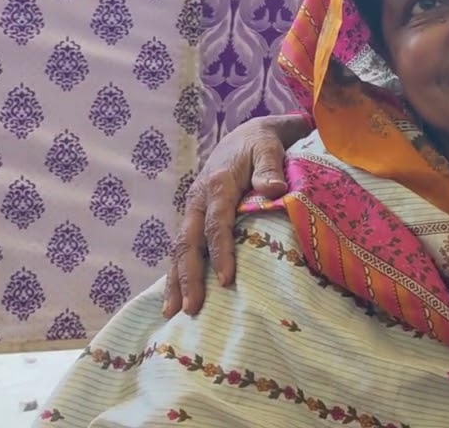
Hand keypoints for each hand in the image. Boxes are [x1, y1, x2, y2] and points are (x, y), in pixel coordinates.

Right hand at [162, 115, 294, 316]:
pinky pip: (182, 246)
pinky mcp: (193, 217)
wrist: (245, 135)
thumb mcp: (268, 148)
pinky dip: (177, 271)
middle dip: (188, 277)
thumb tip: (274, 188)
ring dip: (176, 280)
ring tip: (173, 312)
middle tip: (190, 308)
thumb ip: (270, 167)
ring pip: (179, 248)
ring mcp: (192, 209)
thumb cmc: (260, 145)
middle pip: (189, 242)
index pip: (216, 224)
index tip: (226, 280)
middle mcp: (198, 200)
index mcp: (217, 184)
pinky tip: (176, 295)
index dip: (220, 253)